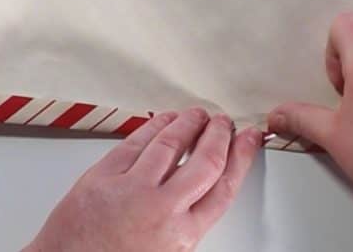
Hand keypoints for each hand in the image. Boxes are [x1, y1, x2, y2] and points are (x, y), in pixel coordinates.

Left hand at [26, 109, 261, 251]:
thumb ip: (185, 223)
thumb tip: (200, 190)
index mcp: (181, 236)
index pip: (224, 187)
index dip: (241, 158)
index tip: (248, 141)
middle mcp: (162, 210)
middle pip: (205, 160)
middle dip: (219, 135)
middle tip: (225, 122)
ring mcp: (131, 190)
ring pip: (171, 144)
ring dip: (189, 124)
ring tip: (198, 115)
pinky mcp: (103, 177)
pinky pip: (136, 141)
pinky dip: (154, 126)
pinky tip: (165, 120)